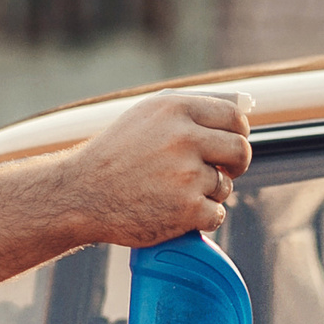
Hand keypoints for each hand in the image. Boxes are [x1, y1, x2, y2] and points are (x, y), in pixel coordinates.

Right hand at [60, 91, 252, 246]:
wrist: (78, 194)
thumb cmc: (115, 154)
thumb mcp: (146, 116)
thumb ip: (192, 108)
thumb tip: (245, 105)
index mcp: (175, 109)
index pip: (234, 117)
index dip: (237, 134)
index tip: (229, 146)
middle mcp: (183, 138)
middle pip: (240, 150)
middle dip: (235, 164)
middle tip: (219, 172)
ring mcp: (186, 175)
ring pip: (225, 186)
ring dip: (207, 193)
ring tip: (173, 193)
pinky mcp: (186, 209)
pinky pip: (216, 214)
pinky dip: (199, 218)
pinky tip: (172, 212)